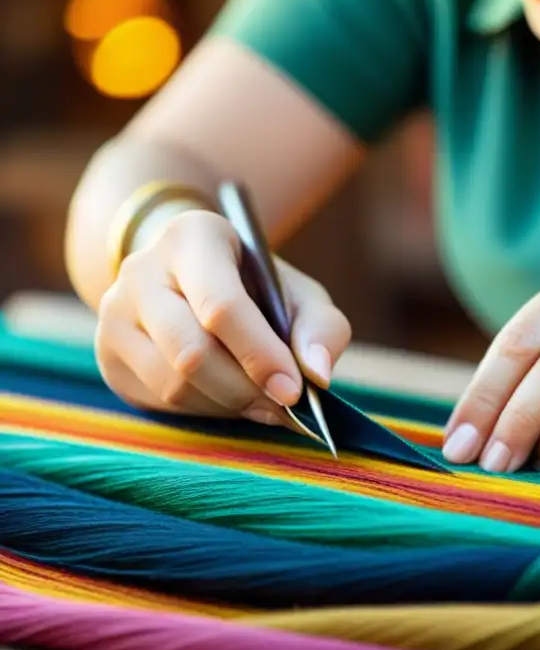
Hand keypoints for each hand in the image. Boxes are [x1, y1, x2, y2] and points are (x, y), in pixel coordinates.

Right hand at [95, 209, 350, 425]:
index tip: (294, 391)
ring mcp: (113, 314)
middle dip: (245, 389)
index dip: (260, 355)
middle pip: (191, 352)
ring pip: (172, 384)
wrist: (190, 278)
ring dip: (228, 405)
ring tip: (263, 403)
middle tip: (285, 407)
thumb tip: (318, 374)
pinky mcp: (108, 355)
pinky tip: (231, 399)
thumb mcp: (299, 293)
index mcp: (192, 237)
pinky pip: (159, 402)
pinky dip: (205, 411)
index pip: (221, 305)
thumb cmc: (256, 287)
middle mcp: (140, 270)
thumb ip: (321, 327)